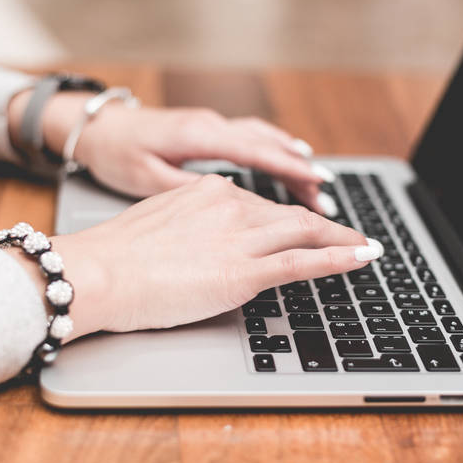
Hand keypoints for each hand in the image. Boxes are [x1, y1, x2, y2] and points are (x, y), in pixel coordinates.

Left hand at [8, 89, 337, 214]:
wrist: (95, 129)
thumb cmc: (116, 155)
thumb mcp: (147, 179)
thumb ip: (191, 187)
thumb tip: (232, 197)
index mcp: (198, 136)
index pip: (256, 151)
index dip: (291, 168)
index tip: (319, 182)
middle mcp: (210, 125)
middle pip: (267, 144)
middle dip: (300, 168)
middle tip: (327, 195)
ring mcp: (210, 124)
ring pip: (261, 137)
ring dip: (290, 158)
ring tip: (317, 182)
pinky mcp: (206, 131)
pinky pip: (249, 137)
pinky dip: (273, 149)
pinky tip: (286, 160)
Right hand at [33, 175, 382, 335]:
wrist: (98, 272)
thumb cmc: (115, 256)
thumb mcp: (158, 223)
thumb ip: (190, 225)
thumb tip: (203, 241)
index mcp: (208, 191)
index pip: (261, 203)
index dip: (289, 215)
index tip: (305, 222)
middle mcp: (230, 204)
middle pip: (290, 214)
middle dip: (326, 224)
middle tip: (350, 233)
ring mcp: (240, 235)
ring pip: (305, 231)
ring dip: (341, 238)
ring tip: (364, 246)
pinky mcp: (244, 270)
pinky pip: (303, 261)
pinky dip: (339, 257)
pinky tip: (360, 257)